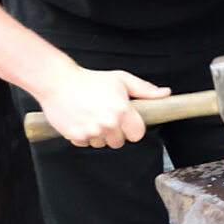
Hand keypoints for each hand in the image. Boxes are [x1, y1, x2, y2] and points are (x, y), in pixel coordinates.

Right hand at [38, 66, 170, 148]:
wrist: (59, 82)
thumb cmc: (90, 80)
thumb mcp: (122, 79)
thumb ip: (145, 90)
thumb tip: (165, 94)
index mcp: (123, 111)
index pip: (137, 135)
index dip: (133, 129)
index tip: (127, 123)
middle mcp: (108, 123)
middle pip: (119, 142)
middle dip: (116, 133)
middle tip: (108, 118)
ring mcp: (92, 131)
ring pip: (102, 144)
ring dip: (100, 135)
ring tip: (93, 117)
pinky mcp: (76, 136)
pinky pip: (85, 144)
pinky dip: (84, 136)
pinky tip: (82, 121)